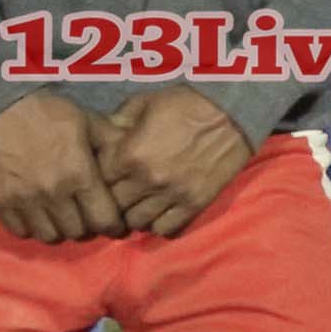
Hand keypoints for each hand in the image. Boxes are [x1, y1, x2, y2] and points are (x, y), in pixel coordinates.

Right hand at [0, 91, 126, 242]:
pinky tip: (36, 212)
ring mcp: (24, 200)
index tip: (111, 219)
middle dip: (86, 224)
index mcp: (80, 174)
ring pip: (49, 237)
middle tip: (84, 213)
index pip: (104, 220)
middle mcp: (54, 193)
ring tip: (60, 214)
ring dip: (59, 228)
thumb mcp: (86, 119)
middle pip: (78, 232)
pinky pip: (20, 231)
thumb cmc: (44, 110)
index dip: (112, 223)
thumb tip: (132, 158)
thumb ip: (111, 142)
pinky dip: (31, 226)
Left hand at [95, 85, 256, 237]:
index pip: (99, 181)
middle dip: (114, 199)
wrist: (231, 112)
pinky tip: (160, 211)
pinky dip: (159, 223)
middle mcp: (147, 180)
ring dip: (135, 213)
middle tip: (121, 192)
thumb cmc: (185, 103)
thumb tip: (99, 138)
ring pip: (138, 222)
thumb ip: (117, 122)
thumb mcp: (144, 103)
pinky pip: (166, 229)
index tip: (108, 174)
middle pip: (115, 206)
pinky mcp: (194, 204)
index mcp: (130, 154)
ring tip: (140, 203)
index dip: (101, 178)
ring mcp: (172, 195)